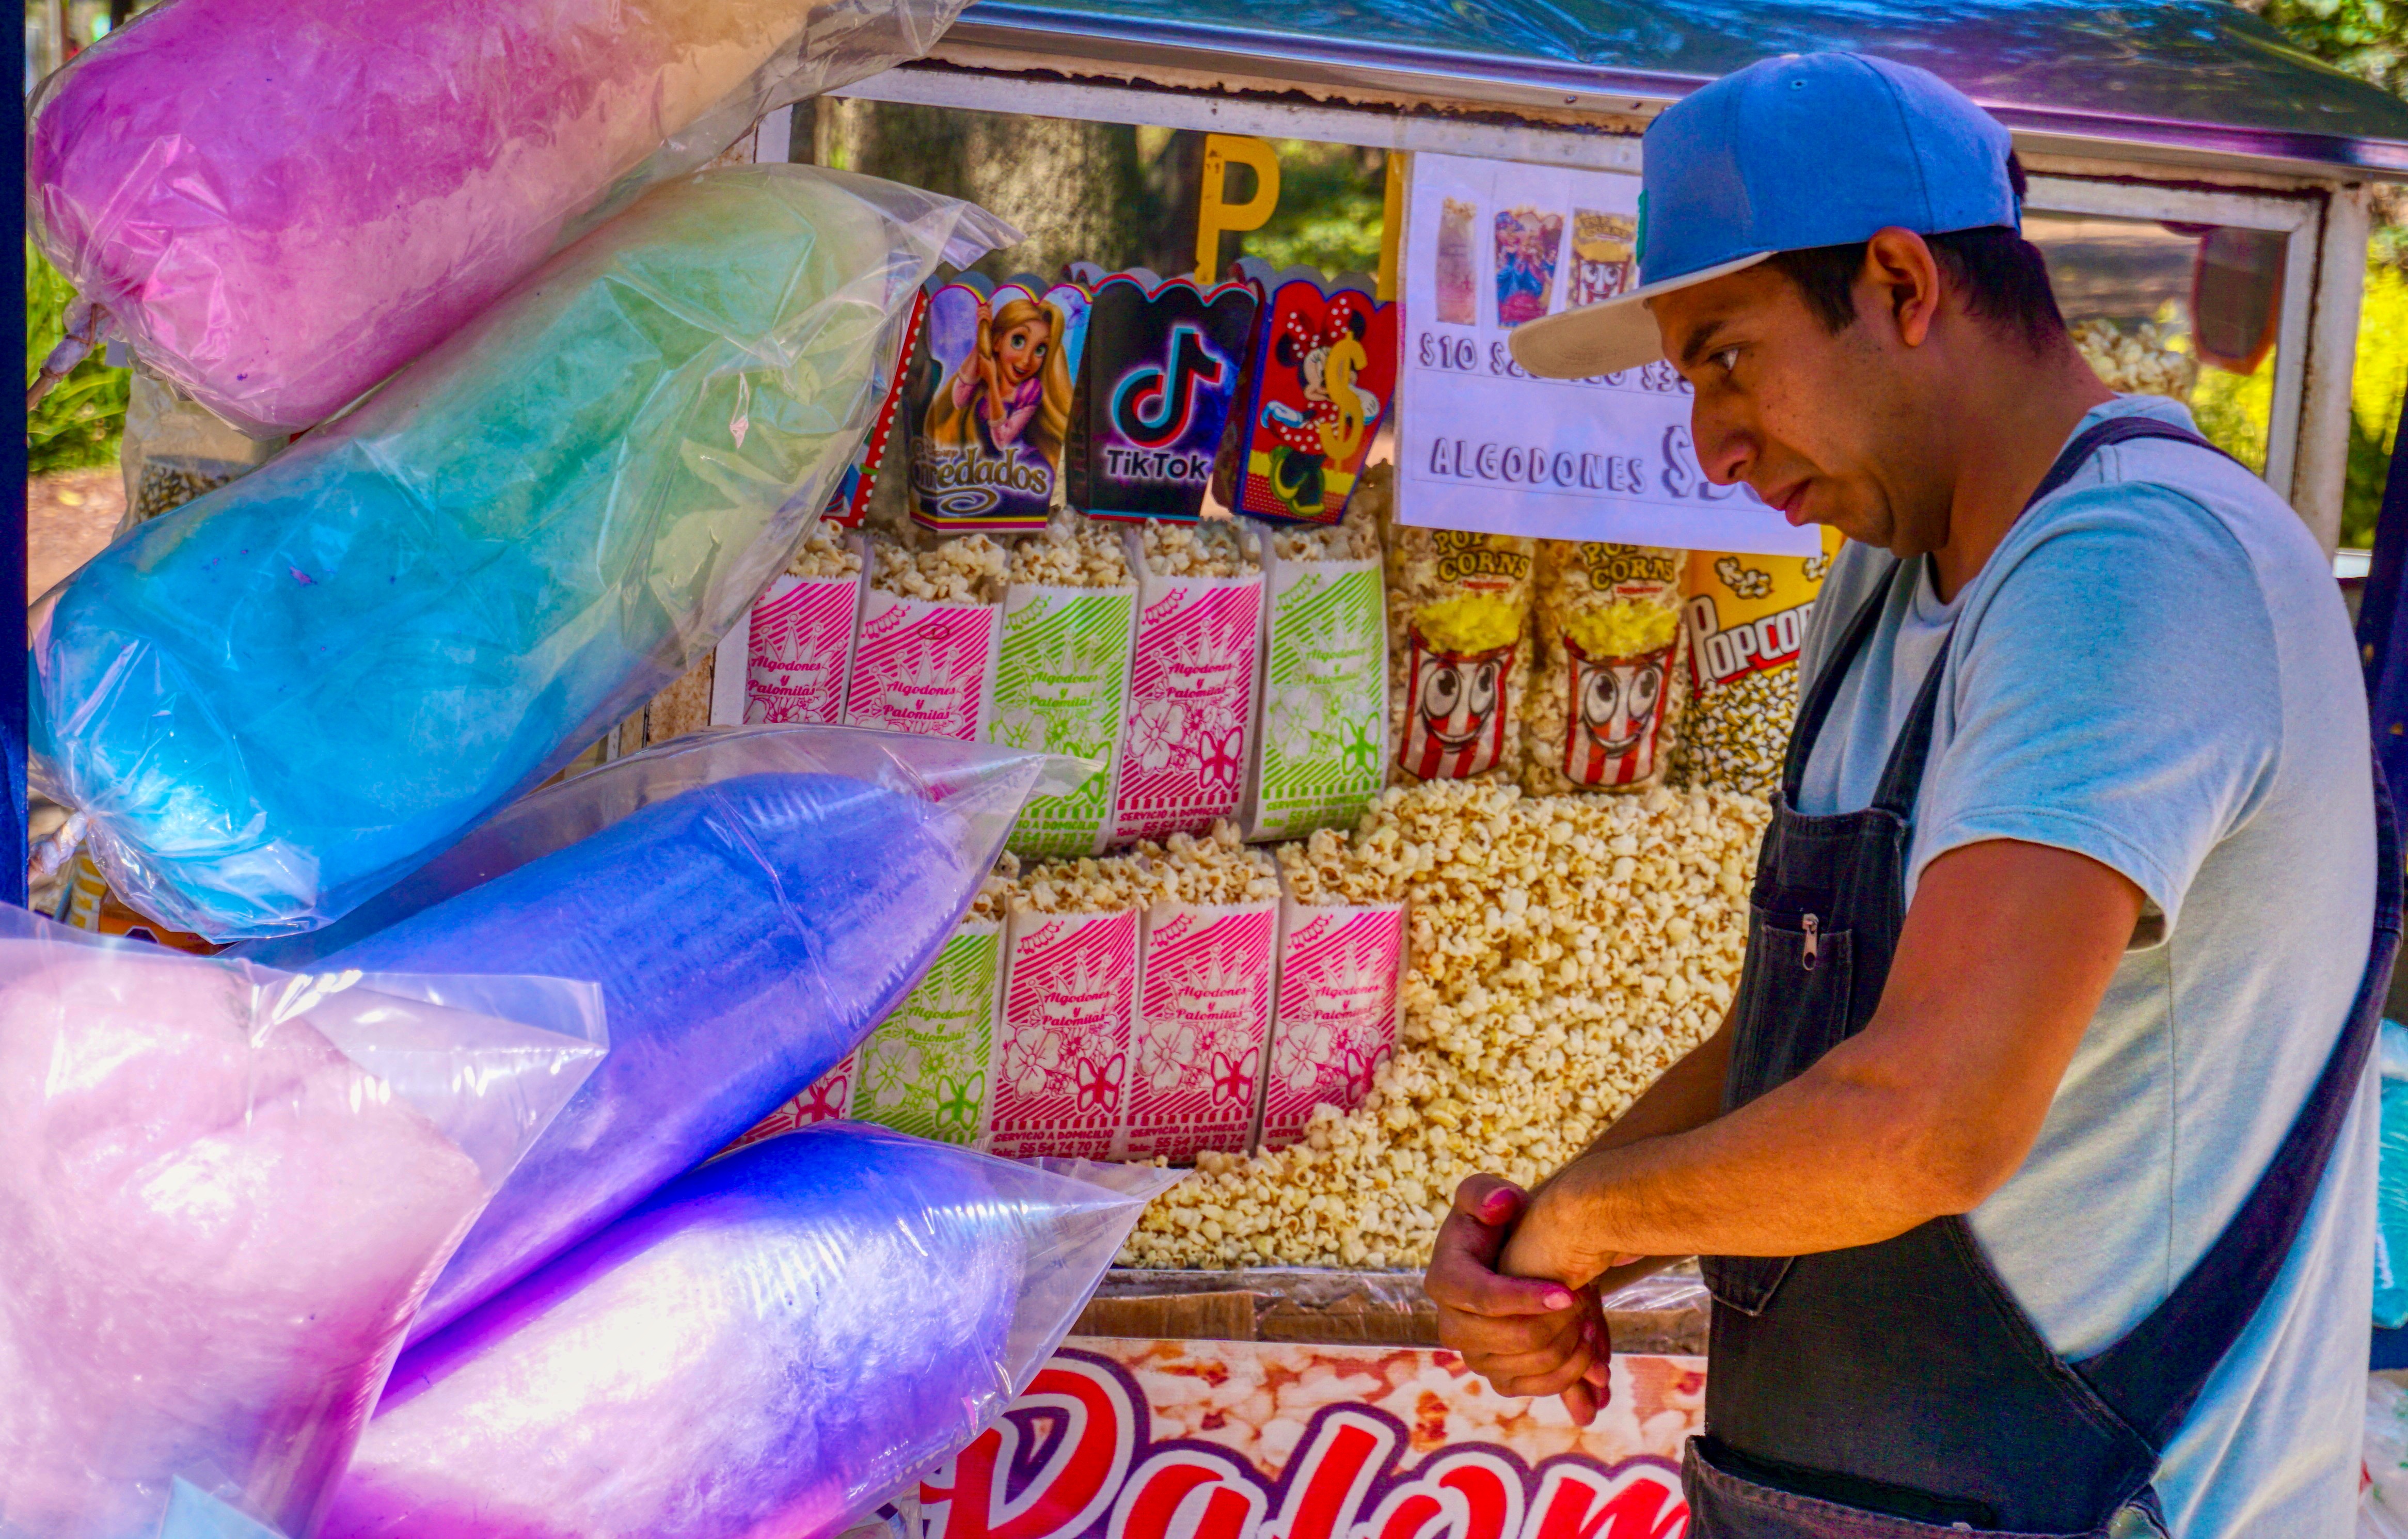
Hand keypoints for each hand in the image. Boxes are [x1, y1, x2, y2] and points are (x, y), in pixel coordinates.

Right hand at [1426, 1174, 1612, 1424]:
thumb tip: (1501, 1205)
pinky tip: (1591, 1347)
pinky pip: (1536, 1388)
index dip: (1526, 1299)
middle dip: (1558, 1322)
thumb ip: (1485, 1193)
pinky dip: (1570, 1374)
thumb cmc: (1496, 1222)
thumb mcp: (1486, 1196)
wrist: (1505, 1257)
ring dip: (1569, 1347)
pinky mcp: (1498, 1376)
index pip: (1483, 1298)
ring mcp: (1474, 1356)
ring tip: (1592, 1318)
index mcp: (1445, 1280)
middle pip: (1511, 1337)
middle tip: (1587, 1297)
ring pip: (1528, 1366)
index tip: (1568, 1291)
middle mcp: (1451, 1326)